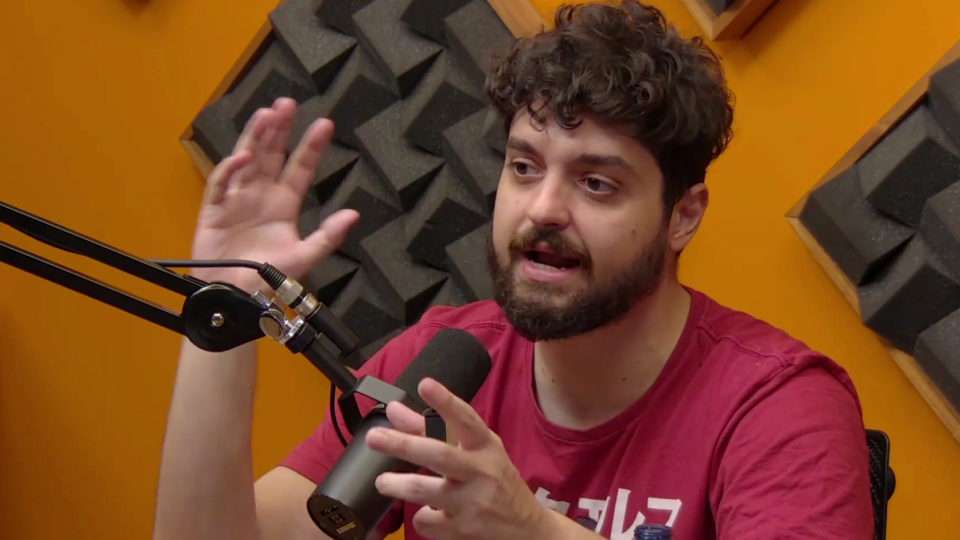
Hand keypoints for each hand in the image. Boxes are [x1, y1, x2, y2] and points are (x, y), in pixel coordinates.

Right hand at [191, 97, 357, 290]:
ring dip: (256, 136)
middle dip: (280, 129)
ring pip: (247, 159)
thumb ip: (328, 236)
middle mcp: (261, 195)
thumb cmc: (268, 279)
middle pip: (272, 154)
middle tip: (288, 103)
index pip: (301, 168)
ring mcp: (237, 199)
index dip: (311, 146)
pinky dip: (231, 168)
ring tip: (267, 114)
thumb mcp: (304, 257)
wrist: (235, 298)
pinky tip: (244, 156)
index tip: (324, 125)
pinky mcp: (215, 208)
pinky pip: (222, 183)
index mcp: (284, 204)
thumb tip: (353, 215)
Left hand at [366, 378, 552, 539]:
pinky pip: (428, 522)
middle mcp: (482, 472)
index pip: (466, 419)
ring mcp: (473, 502)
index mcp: (485, 446)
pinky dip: (420, 517)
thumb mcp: (474, 450)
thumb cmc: (495, 480)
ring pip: (426, 491)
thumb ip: (431, 429)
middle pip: (439, 455)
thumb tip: (395, 410)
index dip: (445, 401)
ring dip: (399, 485)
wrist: (526, 528)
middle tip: (375, 437)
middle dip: (403, 445)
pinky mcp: (464, 530)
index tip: (425, 384)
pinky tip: (424, 512)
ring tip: (382, 481)